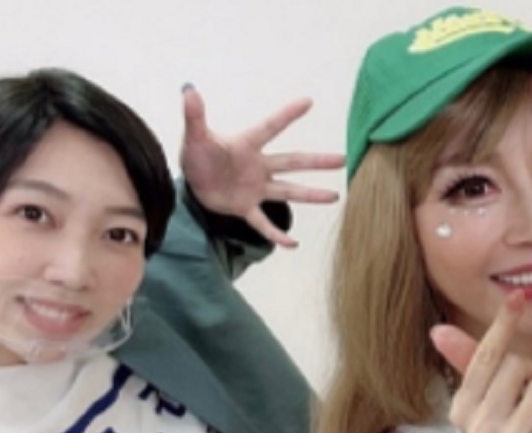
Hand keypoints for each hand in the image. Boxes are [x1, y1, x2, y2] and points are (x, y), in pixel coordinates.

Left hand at [180, 85, 343, 247]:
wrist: (191, 182)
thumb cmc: (197, 155)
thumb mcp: (194, 136)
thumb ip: (194, 115)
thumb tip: (189, 90)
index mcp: (247, 145)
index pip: (271, 127)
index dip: (288, 115)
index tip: (308, 101)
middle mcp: (258, 166)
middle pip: (292, 162)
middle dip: (317, 162)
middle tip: (342, 159)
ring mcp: (255, 188)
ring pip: (288, 191)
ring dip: (311, 195)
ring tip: (334, 196)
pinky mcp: (245, 207)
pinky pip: (263, 223)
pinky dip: (276, 235)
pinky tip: (292, 244)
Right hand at [431, 292, 531, 432]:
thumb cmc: (512, 418)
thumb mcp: (490, 389)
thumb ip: (469, 358)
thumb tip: (437, 330)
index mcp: (460, 409)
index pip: (484, 357)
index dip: (502, 325)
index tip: (517, 297)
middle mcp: (476, 430)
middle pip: (516, 366)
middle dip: (530, 373)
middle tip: (527, 394)